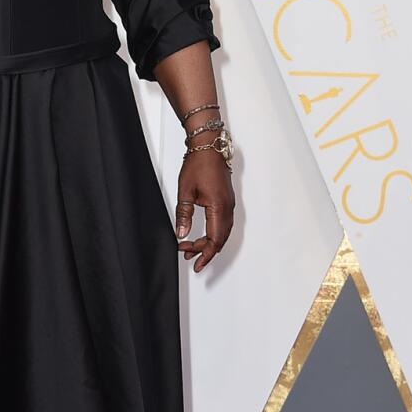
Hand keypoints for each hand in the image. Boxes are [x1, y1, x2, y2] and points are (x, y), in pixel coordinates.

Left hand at [174, 151, 233, 272]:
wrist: (209, 146)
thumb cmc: (198, 164)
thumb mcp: (185, 191)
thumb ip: (184, 215)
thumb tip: (182, 234)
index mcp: (219, 207)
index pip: (214, 240)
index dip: (205, 255)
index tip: (196, 265)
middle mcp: (228, 208)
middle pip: (219, 239)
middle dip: (203, 251)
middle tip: (186, 254)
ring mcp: (229, 204)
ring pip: (222, 232)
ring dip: (208, 243)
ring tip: (190, 248)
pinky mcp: (227, 201)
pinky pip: (223, 224)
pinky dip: (213, 233)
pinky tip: (202, 235)